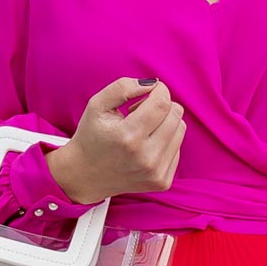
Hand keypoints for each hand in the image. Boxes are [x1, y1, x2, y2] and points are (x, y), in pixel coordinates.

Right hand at [45, 76, 186, 204]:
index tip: (151, 89)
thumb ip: (123, 87)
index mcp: (128, 136)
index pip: (162, 104)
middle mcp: (146, 157)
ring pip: (180, 130)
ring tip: (143, 128)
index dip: (160, 90)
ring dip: (165, 122)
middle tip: (141, 110)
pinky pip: (177, 148)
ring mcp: (156, 172)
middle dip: (161, 105)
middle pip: (176, 115)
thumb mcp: (97, 105)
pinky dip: (165, 140)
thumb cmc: (92, 136)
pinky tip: (145, 145)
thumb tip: (153, 84)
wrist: (86, 176)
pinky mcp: (162, 182)